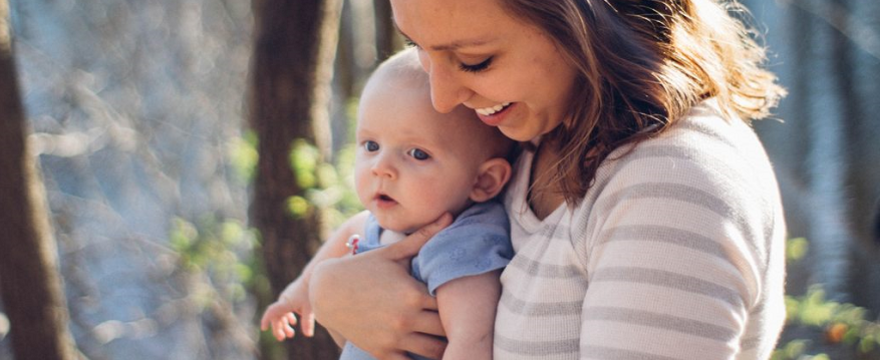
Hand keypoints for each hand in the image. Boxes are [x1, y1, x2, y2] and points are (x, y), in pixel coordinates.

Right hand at [260, 278, 314, 340]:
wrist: (312, 276)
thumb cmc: (310, 291)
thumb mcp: (310, 307)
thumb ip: (308, 321)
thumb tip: (308, 335)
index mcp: (285, 302)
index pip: (272, 312)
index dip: (266, 320)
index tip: (264, 328)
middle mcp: (283, 300)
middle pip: (276, 317)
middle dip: (278, 328)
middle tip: (282, 338)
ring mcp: (286, 298)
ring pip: (281, 314)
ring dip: (284, 324)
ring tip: (291, 334)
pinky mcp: (290, 297)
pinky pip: (285, 309)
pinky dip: (288, 317)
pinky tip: (293, 322)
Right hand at [310, 214, 452, 359]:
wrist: (326, 291)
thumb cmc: (364, 267)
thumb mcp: (393, 253)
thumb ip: (424, 237)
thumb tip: (448, 215)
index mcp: (413, 293)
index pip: (452, 305)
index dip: (461, 304)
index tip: (466, 301)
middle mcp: (406, 319)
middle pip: (448, 330)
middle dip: (456, 326)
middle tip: (463, 322)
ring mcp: (394, 338)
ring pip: (434, 352)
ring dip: (444, 346)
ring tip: (449, 338)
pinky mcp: (382, 352)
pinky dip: (421, 359)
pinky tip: (426, 350)